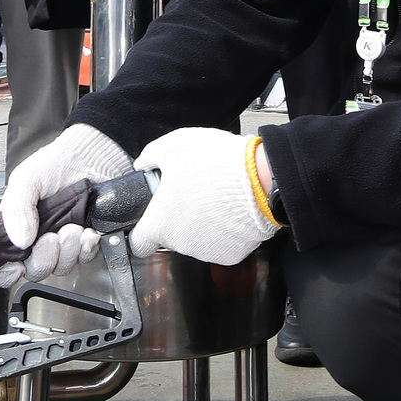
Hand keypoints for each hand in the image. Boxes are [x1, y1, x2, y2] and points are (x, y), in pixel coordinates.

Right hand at [0, 124, 132, 285]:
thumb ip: (17, 210)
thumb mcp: (26, 181)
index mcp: (15, 226)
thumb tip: (20, 241)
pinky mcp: (83, 241)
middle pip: (34, 270)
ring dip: (68, 251)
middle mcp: (36, 238)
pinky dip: (86, 248)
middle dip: (44, 257)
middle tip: (52, 236)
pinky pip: (84, 259)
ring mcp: (61, 241)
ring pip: (60, 267)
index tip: (16, 266)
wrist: (90, 157)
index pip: (4, 263)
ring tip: (72, 226)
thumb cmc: (55, 164)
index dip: (7, 271)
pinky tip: (87, 232)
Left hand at [128, 128, 279, 264]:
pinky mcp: (231, 255)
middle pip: (172, 237)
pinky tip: (231, 211)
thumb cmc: (216, 164)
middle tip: (193, 194)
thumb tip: (142, 164)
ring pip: (197, 240)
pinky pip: (222, 243)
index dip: (142, 233)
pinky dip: (224, 231)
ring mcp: (207, 252)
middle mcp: (180, 244)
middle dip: (179, 219)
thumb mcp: (172, 146)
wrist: (261, 179)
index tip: (150, 224)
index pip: (139, 244)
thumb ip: (150, 157)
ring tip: (215, 198)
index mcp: (160, 223)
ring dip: (202, 225)